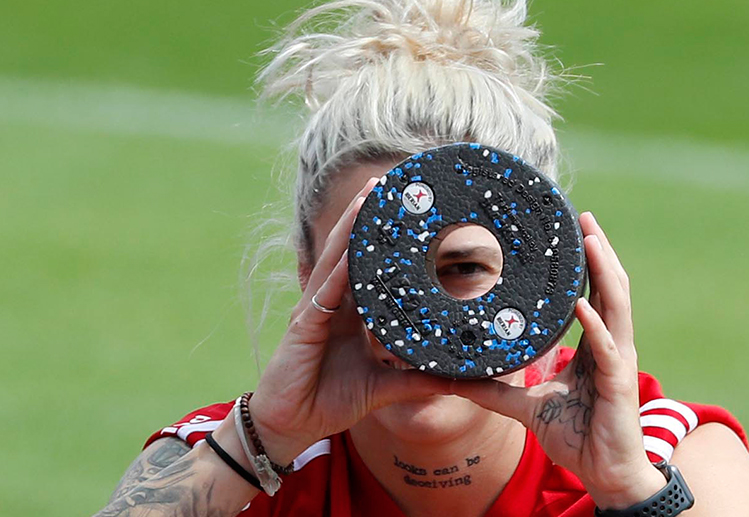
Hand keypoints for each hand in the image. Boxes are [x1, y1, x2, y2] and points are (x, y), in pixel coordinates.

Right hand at [248, 178, 451, 463]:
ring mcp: (315, 310)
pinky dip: (339, 270)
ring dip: (352, 227)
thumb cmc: (331, 401)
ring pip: (336, 261)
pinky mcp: (303, 326)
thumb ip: (416, 379)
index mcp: (349, 312)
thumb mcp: (383, 387)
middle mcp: (332, 303)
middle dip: (367, 217)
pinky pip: (324, 293)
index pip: (369, 266)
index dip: (385, 241)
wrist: (292, 426)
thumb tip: (456, 378)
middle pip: (350, 251)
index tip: (409, 214)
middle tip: (390, 184)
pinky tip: (352, 250)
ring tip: (371, 196)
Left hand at [450, 212, 665, 509]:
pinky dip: (595, 325)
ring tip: (590, 240)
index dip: (586, 264)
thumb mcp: (524, 406)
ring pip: (617, 306)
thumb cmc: (575, 435)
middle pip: (610, 288)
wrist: (604, 474)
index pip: (593, 294)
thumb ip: (493, 389)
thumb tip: (451, 378)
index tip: (569, 232)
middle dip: (600, 251)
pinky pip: (607, 349)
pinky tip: (580, 304)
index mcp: (595, 345)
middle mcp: (611, 345)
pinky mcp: (619, 385)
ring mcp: (617, 362)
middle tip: (585, 217)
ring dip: (604, 271)